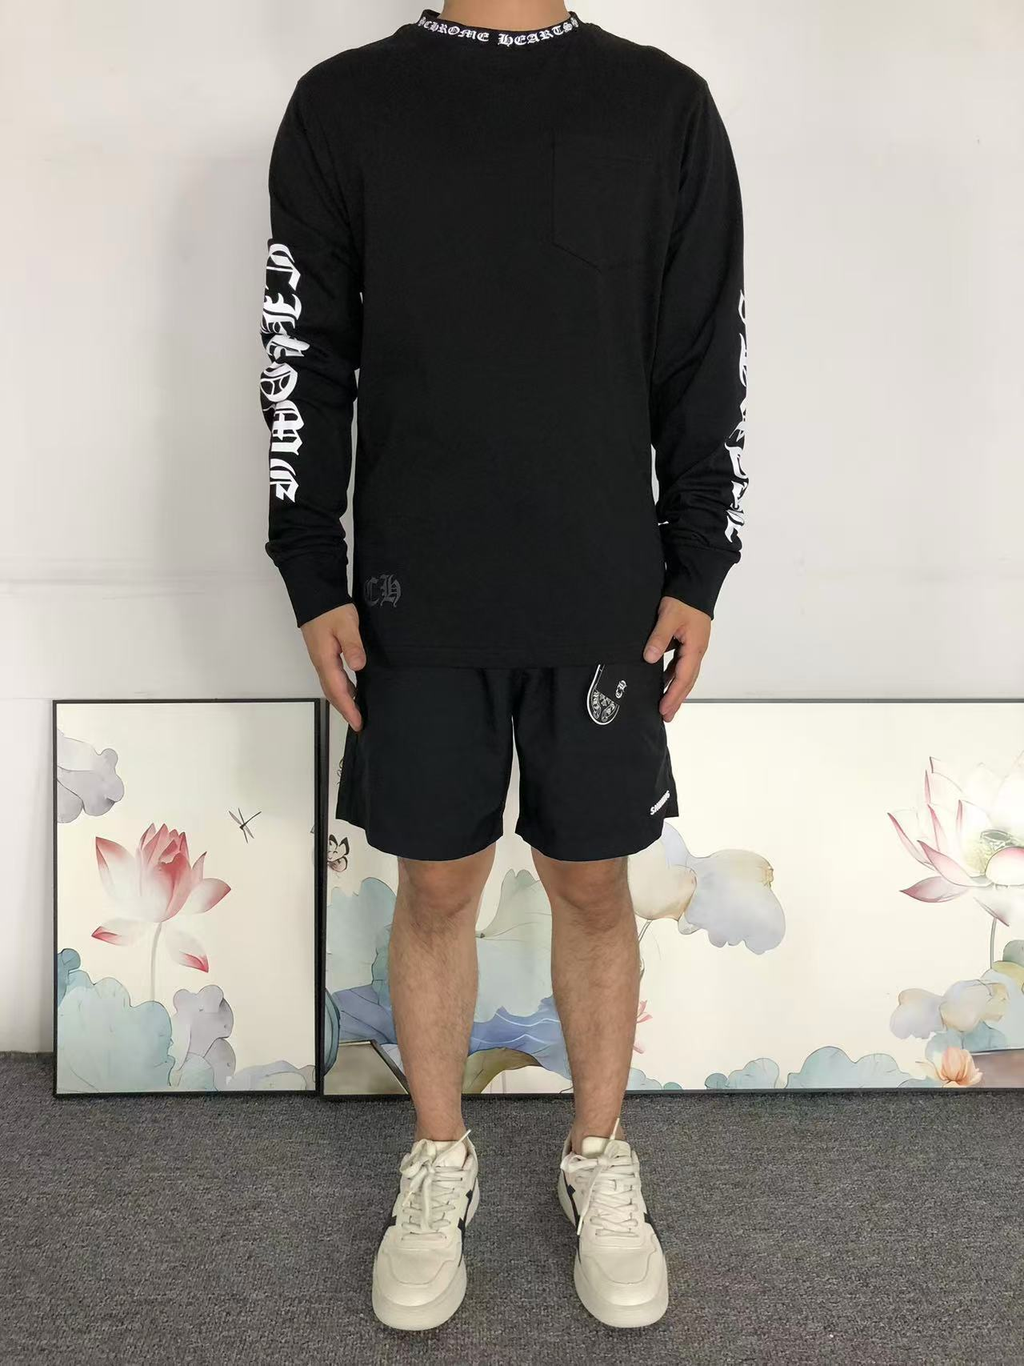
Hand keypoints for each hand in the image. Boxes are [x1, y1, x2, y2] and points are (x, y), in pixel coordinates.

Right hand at [300, 603, 365, 730]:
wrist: (314, 593)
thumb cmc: (330, 608)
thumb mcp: (346, 624)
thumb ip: (352, 645)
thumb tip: (358, 666)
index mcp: (325, 659)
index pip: (338, 690)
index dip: (348, 708)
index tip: (358, 723)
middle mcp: (320, 662)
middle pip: (332, 693)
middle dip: (345, 710)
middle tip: (358, 724)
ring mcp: (320, 658)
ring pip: (331, 686)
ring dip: (342, 701)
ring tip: (356, 712)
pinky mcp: (323, 653)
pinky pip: (331, 677)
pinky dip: (341, 689)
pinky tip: (351, 690)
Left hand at [643, 596, 710, 721]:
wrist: (695, 585)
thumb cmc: (683, 600)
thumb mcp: (668, 616)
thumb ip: (659, 638)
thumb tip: (650, 658)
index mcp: (694, 648)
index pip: (683, 678)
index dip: (673, 695)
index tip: (664, 710)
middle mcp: (697, 651)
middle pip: (687, 681)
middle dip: (677, 699)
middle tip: (666, 716)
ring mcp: (694, 648)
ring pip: (685, 675)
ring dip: (676, 690)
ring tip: (666, 705)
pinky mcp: (688, 643)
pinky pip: (681, 665)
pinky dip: (673, 676)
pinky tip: (664, 682)